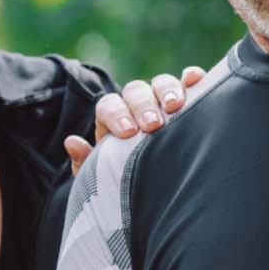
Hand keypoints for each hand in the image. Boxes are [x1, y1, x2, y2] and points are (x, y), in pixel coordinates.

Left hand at [66, 65, 205, 172]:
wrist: (155, 191)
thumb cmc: (127, 182)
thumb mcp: (104, 179)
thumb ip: (86, 163)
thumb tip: (72, 142)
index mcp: (113, 119)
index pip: (108, 106)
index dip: (117, 115)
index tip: (127, 133)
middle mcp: (136, 104)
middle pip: (135, 92)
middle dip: (143, 106)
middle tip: (153, 125)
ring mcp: (162, 99)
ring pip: (161, 84)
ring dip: (168, 91)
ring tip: (176, 107)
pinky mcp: (188, 100)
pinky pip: (189, 82)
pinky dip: (192, 78)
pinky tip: (196, 80)